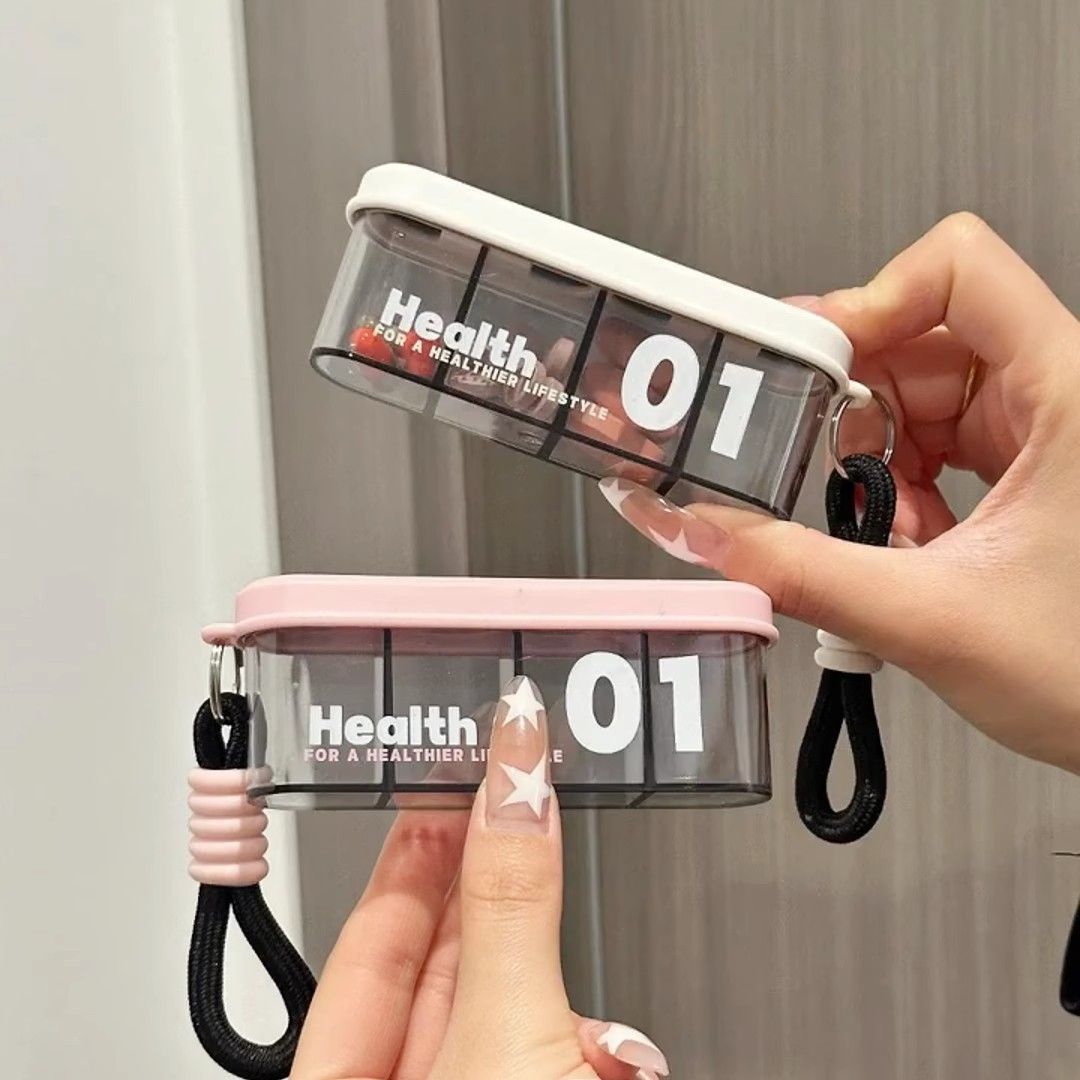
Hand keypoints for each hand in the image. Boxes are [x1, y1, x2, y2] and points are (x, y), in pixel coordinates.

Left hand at [290, 676, 668, 1079]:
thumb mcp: (507, 1032)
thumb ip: (511, 906)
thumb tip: (515, 780)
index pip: (366, 940)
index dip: (411, 851)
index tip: (450, 779)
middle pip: (434, 961)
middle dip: (482, 876)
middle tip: (507, 785)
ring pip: (497, 999)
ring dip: (539, 945)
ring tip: (555, 865)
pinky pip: (543, 1038)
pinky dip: (579, 1021)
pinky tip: (603, 1023)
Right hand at [598, 213, 1079, 772]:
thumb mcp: (934, 619)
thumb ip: (802, 574)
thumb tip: (712, 534)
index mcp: (1070, 393)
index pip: (957, 268)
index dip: (869, 302)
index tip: (809, 364)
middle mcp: (1061, 395)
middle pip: (920, 340)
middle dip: (854, 414)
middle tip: (818, 473)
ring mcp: (1045, 431)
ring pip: (922, 398)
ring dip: (875, 465)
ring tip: (879, 534)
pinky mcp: (1028, 468)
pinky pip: (938, 444)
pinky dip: (899, 491)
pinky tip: (901, 547)